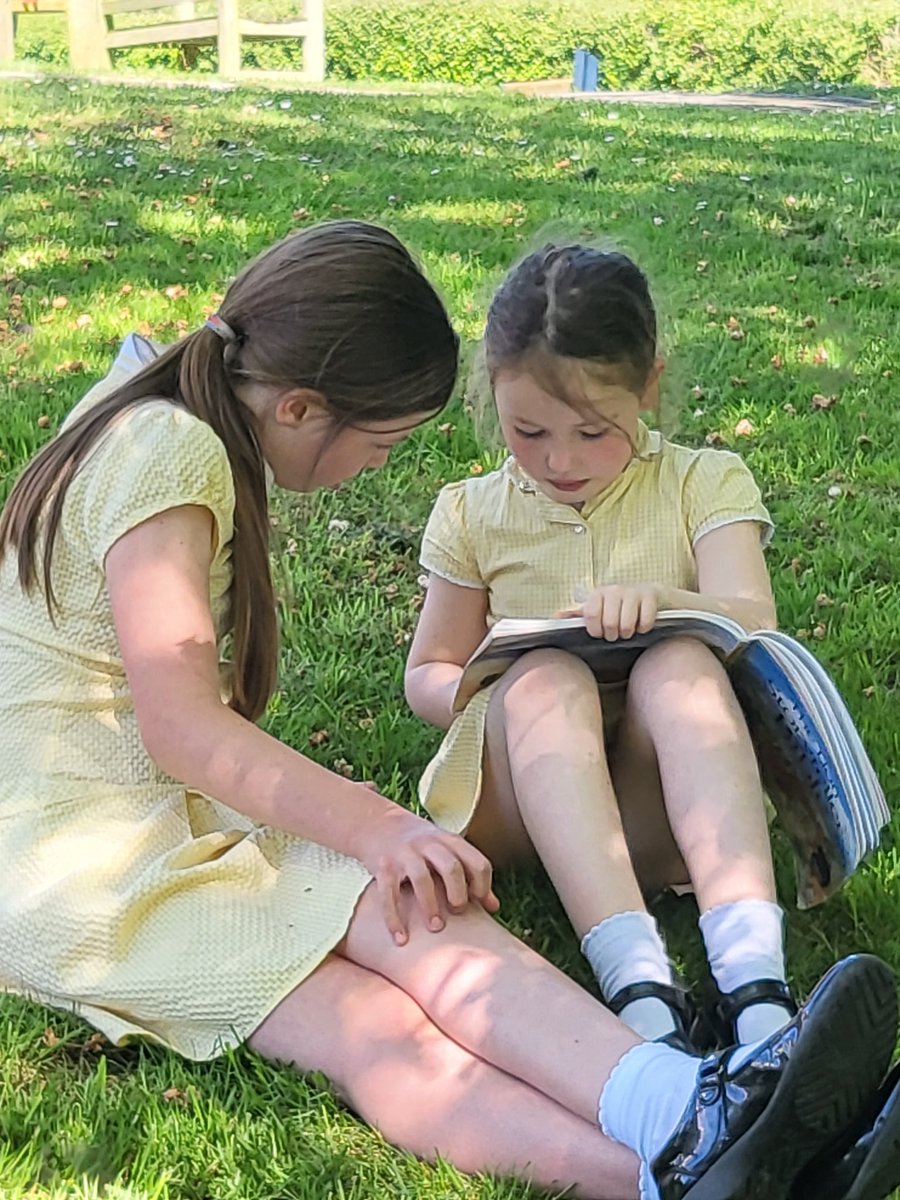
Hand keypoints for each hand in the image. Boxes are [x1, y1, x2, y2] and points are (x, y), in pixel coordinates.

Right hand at [356, 797, 498, 944]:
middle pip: (451, 867)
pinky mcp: (383, 865)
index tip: (479, 903)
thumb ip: (470, 875)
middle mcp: (429, 844)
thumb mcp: (447, 852)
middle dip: (458, 893)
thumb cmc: (421, 847)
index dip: (483, 886)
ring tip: (435, 928)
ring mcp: (405, 853)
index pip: (477, 862)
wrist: (378, 823)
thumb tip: (494, 907)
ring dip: (430, 905)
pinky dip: (394, 918)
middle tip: (458, 912)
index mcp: (450, 842)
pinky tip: (401, 938)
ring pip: (421, 877)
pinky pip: (388, 893)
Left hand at [561, 583, 659, 639]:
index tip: (599, 634)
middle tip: (615, 634)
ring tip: (627, 631)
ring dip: (628, 633)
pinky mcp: (651, 596)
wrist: (651, 594)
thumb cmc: (619, 606)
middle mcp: (614, 590)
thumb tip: (555, 618)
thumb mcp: (598, 608)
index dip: (595, 629)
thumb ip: (577, 615)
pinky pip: (645, 621)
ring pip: (626, 624)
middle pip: (609, 623)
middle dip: (613, 635)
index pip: (590, 614)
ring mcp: (633, 591)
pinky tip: (642, 626)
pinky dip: (643, 629)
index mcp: (598, 594)